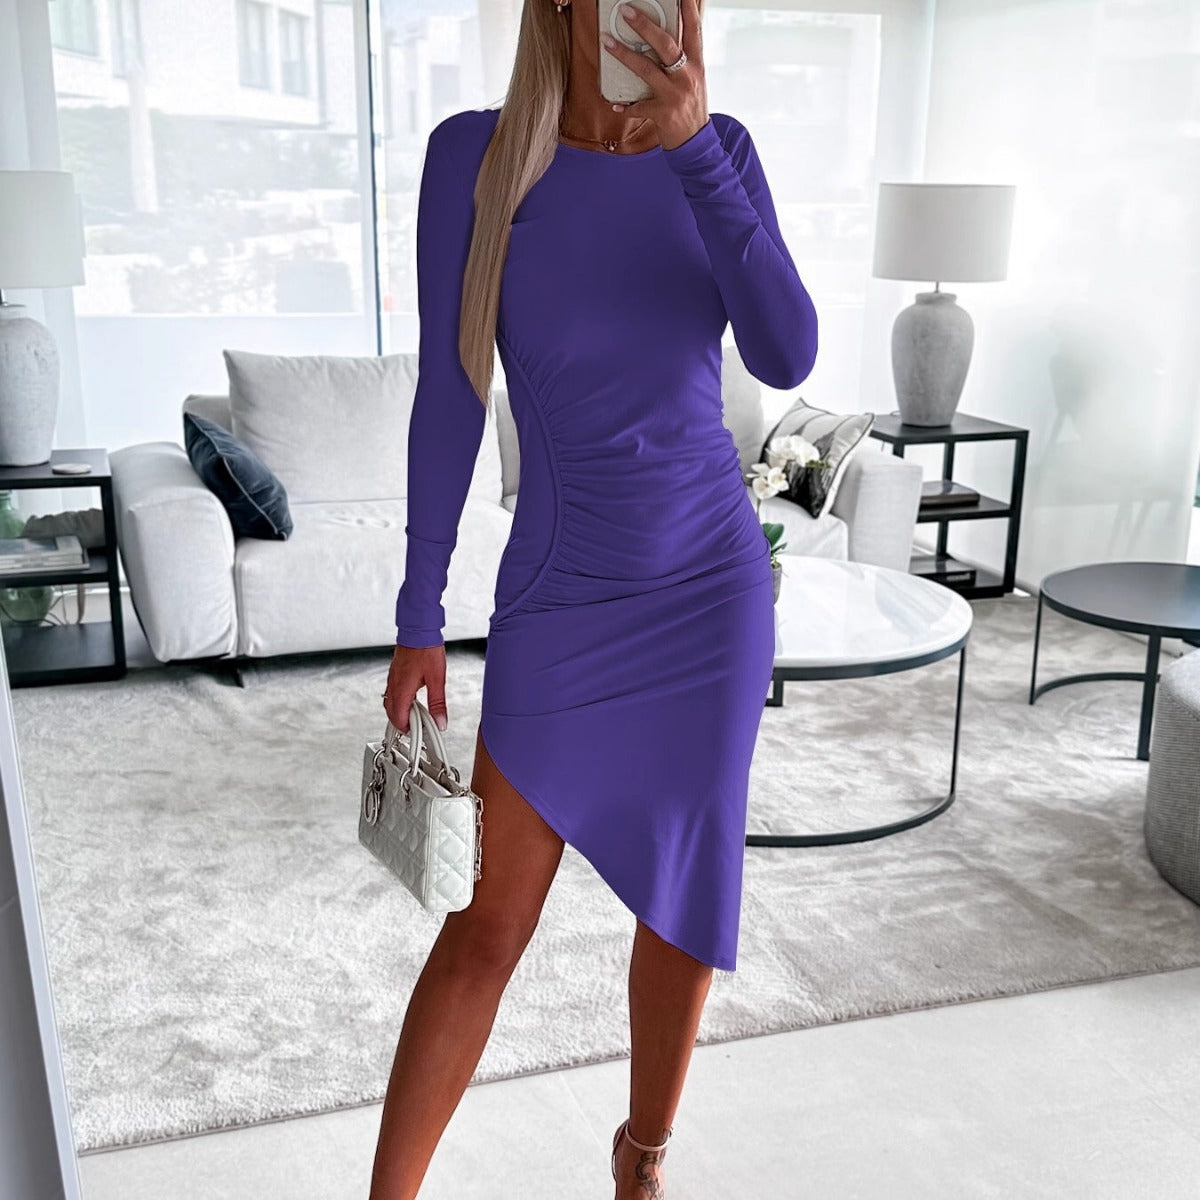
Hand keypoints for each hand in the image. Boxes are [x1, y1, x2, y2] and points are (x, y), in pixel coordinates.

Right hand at [383, 643, 447, 732]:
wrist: (418, 630)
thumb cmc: (426, 650)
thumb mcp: (437, 680)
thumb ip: (438, 704)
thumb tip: (440, 721)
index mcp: (402, 690)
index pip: (398, 719)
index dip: (408, 730)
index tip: (419, 733)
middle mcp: (394, 685)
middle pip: (391, 713)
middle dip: (402, 723)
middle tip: (417, 726)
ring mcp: (392, 679)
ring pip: (390, 703)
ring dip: (400, 712)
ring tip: (416, 715)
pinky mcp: (395, 673)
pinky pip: (392, 692)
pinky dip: (400, 701)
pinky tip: (413, 699)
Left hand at [601, 0, 707, 149]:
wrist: (697, 144)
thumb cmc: (690, 109)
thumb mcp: (692, 81)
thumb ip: (681, 62)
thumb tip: (659, 41)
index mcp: (696, 65)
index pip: (694, 31)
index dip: (688, 9)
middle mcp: (687, 77)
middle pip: (666, 45)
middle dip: (644, 26)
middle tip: (626, 12)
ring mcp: (675, 95)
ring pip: (647, 69)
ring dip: (624, 55)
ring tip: (607, 43)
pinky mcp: (663, 114)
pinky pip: (639, 106)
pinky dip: (626, 106)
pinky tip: (615, 104)